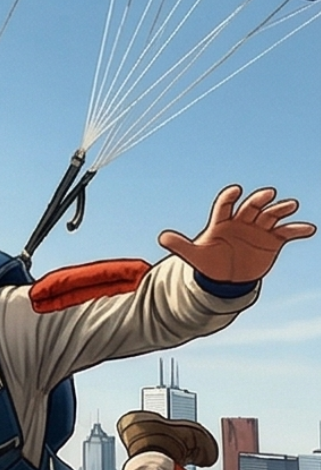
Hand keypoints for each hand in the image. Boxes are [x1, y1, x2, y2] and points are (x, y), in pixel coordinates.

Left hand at [158, 185, 316, 282]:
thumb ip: (181, 245)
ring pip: (271, 216)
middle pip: (251, 207)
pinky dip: (297, 230)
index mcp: (221, 222)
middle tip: (268, 193)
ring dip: (280, 210)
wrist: (227, 278)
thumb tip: (162, 237)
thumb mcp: (195, 256)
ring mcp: (258, 230)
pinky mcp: (273, 241)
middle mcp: (242, 222)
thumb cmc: (209, 263)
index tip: (235, 191)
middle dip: (259, 200)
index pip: (224, 206)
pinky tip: (310, 229)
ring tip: (290, 205)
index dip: (228, 198)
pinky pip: (287, 233)